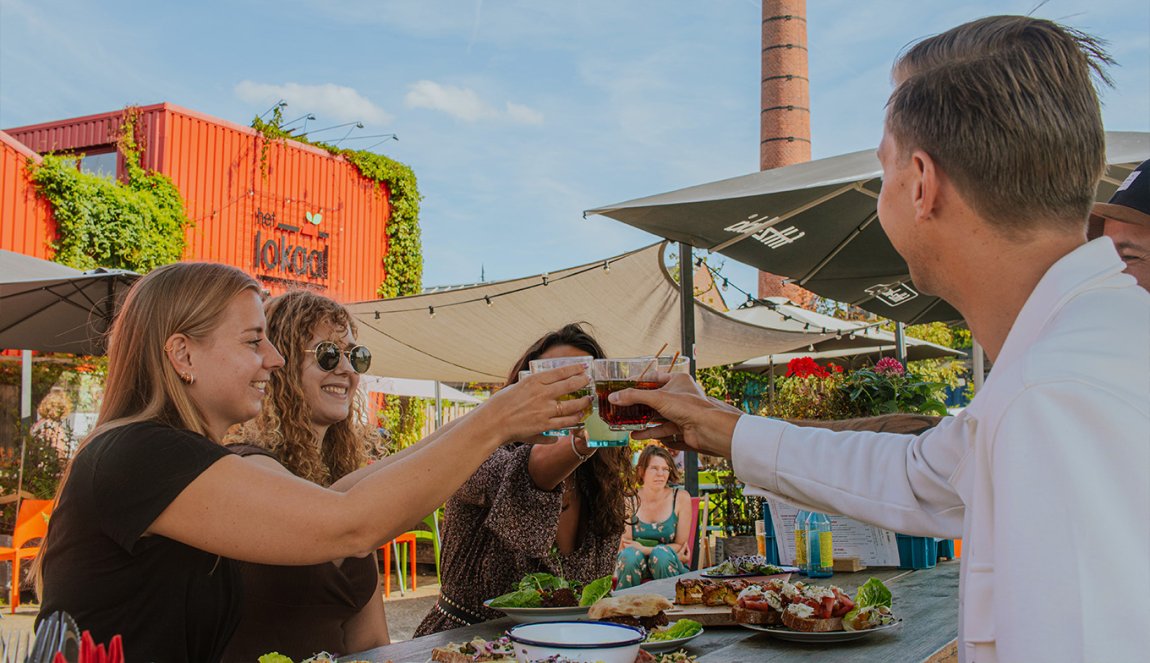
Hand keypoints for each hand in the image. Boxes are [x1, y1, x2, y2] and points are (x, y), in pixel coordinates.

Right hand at [481, 364, 591, 443]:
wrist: (492, 422)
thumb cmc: (501, 403)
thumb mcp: (517, 386)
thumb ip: (533, 386)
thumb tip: (546, 386)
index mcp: (534, 381)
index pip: (560, 372)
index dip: (575, 368)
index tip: (584, 366)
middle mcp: (541, 394)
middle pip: (569, 385)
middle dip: (582, 382)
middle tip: (589, 380)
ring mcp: (544, 410)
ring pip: (571, 406)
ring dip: (582, 402)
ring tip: (588, 400)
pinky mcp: (544, 425)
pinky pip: (564, 422)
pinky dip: (574, 419)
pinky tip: (579, 416)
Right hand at [609, 374, 739, 457]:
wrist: (707, 429)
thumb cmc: (689, 407)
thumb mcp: (657, 398)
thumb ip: (634, 397)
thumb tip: (614, 397)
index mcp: (677, 380)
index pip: (654, 378)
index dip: (638, 382)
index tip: (624, 387)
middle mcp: (679, 394)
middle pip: (653, 397)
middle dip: (638, 404)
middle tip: (622, 406)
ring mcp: (680, 411)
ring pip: (656, 414)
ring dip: (642, 419)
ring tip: (625, 422)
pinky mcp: (680, 426)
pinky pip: (661, 427)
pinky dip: (649, 431)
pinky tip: (636, 435)